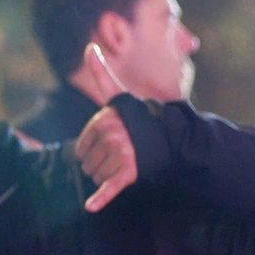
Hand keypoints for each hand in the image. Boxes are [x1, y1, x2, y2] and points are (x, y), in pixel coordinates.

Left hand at [74, 43, 137, 211]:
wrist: (172, 138)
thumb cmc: (139, 118)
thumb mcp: (119, 95)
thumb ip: (102, 74)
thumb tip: (89, 48)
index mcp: (104, 119)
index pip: (81, 146)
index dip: (91, 149)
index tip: (110, 144)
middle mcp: (112, 135)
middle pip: (86, 163)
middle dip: (98, 163)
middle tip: (119, 156)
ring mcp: (122, 154)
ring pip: (95, 175)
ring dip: (105, 175)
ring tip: (125, 164)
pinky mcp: (130, 172)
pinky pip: (110, 188)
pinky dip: (100, 199)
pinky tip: (90, 206)